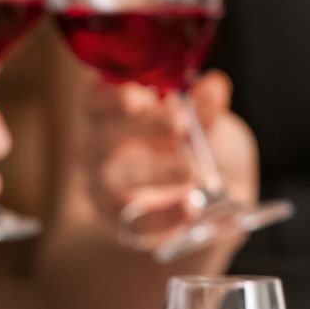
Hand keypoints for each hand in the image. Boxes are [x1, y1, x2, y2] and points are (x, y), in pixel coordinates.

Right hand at [77, 71, 258, 244]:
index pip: (97, 100)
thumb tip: (213, 86)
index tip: (144, 96)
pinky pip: (135, 222)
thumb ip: (205, 109)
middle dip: (144, 129)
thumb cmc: (193, 144)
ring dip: (155, 173)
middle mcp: (95, 145)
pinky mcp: (119, 221)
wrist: (209, 197)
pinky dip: (166, 215)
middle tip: (181, 125)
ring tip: (190, 172)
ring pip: (113, 183)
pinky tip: (190, 207)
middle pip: (104, 139)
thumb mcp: (205, 121)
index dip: (115, 98)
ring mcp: (102, 185)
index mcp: (107, 108)